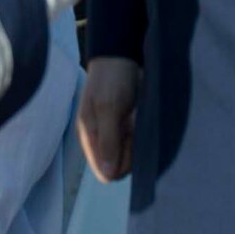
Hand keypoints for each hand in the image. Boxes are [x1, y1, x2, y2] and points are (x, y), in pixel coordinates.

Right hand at [77, 57, 139, 182]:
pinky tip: (141, 115)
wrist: (124, 56)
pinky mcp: (131, 128)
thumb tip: (108, 177)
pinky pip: (140, 143)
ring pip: (133, 156)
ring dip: (139, 140)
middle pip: (121, 166)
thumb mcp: (108, 107)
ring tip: (136, 115)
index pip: (105, 172)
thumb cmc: (110, 79)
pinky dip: (144, 133)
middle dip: (131, 150)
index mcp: (89, 138)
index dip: (120, 163)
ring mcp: (118, 135)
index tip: (127, 139)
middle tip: (132, 123)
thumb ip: (108, 141)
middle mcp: (103, 140)